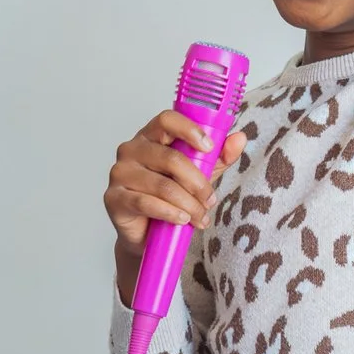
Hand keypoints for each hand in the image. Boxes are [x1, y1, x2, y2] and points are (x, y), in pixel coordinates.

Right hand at [106, 110, 247, 298]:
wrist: (146, 233)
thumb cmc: (170, 197)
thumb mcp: (199, 175)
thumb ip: (218, 157)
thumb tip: (240, 138)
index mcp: (150, 136)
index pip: (167, 119)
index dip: (189, 130)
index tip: (209, 148)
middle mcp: (130, 150)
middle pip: (169, 158)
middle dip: (197, 182)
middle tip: (211, 199)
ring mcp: (119, 173)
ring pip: (162, 185)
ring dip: (188, 204)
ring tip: (200, 217)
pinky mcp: (114, 198)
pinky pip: (146, 203)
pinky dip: (170, 213)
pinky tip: (183, 220)